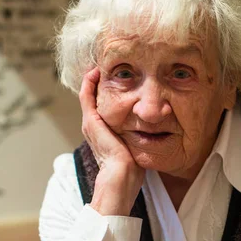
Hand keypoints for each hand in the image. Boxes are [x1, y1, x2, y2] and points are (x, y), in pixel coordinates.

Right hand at [79, 67, 144, 214]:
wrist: (121, 175)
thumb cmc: (132, 167)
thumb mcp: (135, 144)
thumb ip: (138, 134)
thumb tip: (154, 126)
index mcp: (102, 133)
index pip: (101, 107)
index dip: (105, 92)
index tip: (116, 78)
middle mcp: (93, 127)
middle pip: (92, 98)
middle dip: (98, 82)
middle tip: (106, 66)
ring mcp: (90, 123)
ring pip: (87, 94)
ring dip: (92, 78)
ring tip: (99, 65)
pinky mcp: (91, 121)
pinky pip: (86, 96)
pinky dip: (89, 82)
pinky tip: (95, 70)